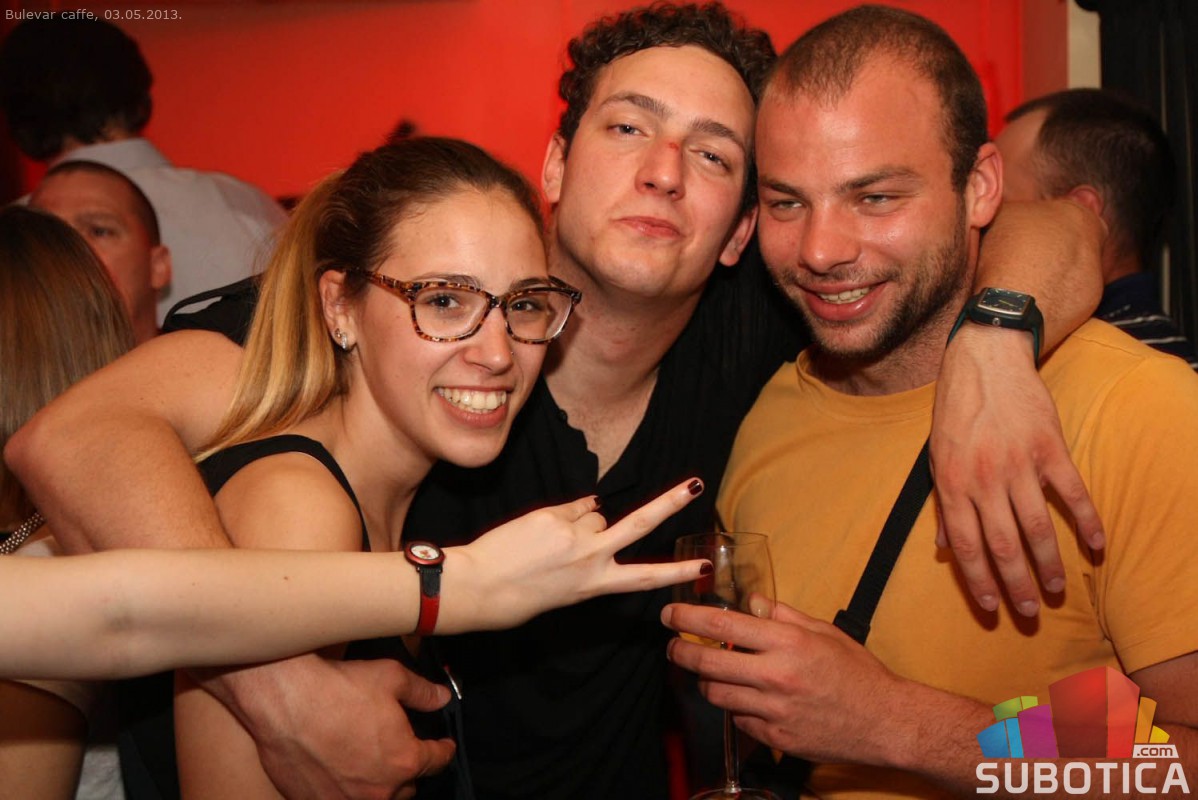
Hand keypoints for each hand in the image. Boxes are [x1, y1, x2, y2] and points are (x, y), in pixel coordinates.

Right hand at [199, 656, 453, 799]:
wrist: (285, 701)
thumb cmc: (339, 688)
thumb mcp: (392, 678)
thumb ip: (422, 693)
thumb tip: (442, 698)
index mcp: (404, 761)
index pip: (436, 761)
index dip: (443, 750)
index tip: (444, 746)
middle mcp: (379, 790)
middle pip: (407, 787)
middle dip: (409, 771)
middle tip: (402, 752)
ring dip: (380, 786)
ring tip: (374, 768)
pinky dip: (345, 791)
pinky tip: (341, 773)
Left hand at [446, 478, 708, 631]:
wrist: (480, 586)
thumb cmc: (519, 594)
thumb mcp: (564, 589)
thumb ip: (587, 556)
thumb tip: (597, 513)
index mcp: (595, 585)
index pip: (645, 577)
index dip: (678, 571)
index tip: (706, 567)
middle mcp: (590, 559)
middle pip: (639, 524)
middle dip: (670, 503)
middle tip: (696, 485)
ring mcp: (573, 535)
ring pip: (595, 513)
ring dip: (582, 521)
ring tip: (552, 543)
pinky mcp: (553, 516)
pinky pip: (571, 506)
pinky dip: (563, 515)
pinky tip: (541, 532)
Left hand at [660, 600, 906, 766]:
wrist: (886, 721)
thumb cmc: (857, 673)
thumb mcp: (823, 632)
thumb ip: (783, 615)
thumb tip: (752, 602)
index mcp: (787, 643)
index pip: (721, 627)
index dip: (687, 620)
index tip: (670, 615)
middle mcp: (776, 676)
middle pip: (707, 664)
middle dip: (680, 653)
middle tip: (673, 647)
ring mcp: (774, 711)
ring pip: (716, 695)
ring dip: (705, 682)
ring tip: (710, 673)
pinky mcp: (776, 739)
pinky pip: (739, 720)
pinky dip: (736, 708)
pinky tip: (747, 699)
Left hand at [931, 325, 1102, 615]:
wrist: (984, 361)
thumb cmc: (956, 413)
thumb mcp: (936, 458)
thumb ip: (943, 505)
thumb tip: (943, 550)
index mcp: (953, 483)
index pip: (966, 545)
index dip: (978, 581)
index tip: (991, 607)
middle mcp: (985, 478)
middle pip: (1003, 545)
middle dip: (1017, 584)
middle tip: (1029, 612)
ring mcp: (1019, 464)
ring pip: (1037, 527)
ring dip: (1050, 563)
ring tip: (1058, 589)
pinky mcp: (1050, 448)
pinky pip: (1072, 494)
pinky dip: (1087, 522)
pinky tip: (1096, 547)